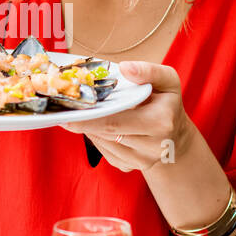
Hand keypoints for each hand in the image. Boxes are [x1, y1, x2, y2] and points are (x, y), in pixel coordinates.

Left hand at [59, 62, 194, 172]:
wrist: (175, 134)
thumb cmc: (166, 102)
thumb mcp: (167, 80)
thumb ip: (149, 70)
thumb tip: (124, 68)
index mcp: (161, 123)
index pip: (116, 122)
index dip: (89, 117)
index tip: (68, 109)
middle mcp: (152, 147)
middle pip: (106, 133)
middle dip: (82, 121)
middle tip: (61, 109)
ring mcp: (140, 161)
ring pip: (103, 143)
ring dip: (86, 128)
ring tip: (72, 113)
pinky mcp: (128, 167)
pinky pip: (104, 151)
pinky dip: (94, 137)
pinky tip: (89, 124)